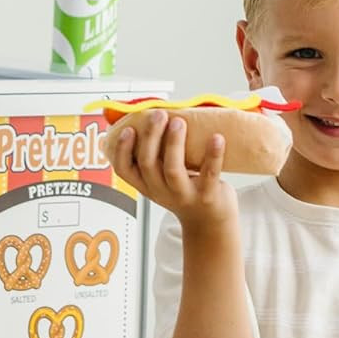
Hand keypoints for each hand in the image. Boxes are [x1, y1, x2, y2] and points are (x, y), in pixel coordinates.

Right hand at [105, 109, 236, 230]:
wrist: (209, 222)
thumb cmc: (187, 192)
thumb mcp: (164, 178)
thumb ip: (158, 155)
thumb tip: (154, 117)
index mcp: (147, 185)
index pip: (124, 170)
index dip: (122, 150)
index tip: (129, 129)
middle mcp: (161, 191)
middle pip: (147, 164)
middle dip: (151, 136)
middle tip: (158, 114)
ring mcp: (183, 195)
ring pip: (172, 169)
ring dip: (174, 143)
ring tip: (180, 122)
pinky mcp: (207, 196)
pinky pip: (209, 174)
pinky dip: (213, 155)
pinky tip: (216, 138)